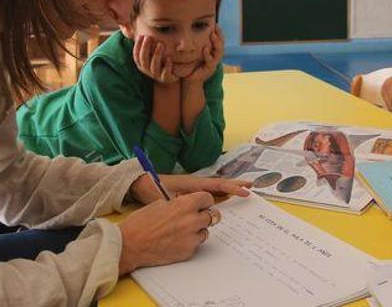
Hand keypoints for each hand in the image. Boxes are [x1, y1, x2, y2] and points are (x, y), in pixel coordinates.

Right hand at [118, 192, 217, 273]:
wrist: (130, 245)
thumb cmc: (140, 223)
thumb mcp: (160, 204)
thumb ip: (178, 203)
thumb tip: (187, 204)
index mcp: (185, 205)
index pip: (208, 198)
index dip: (204, 201)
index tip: (201, 203)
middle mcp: (192, 221)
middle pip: (212, 215)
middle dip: (204, 215)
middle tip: (195, 217)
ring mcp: (191, 238)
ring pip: (205, 231)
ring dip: (197, 230)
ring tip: (182, 231)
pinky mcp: (188, 252)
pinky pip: (196, 245)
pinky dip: (189, 242)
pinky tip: (176, 241)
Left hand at [129, 173, 251, 204]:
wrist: (140, 183)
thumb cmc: (152, 189)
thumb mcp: (168, 198)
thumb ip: (183, 203)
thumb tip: (199, 209)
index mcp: (193, 183)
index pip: (216, 185)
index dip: (231, 188)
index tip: (244, 191)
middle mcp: (195, 183)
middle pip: (219, 184)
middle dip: (236, 185)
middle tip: (252, 187)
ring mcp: (193, 187)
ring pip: (215, 187)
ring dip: (229, 188)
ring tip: (244, 190)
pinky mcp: (189, 191)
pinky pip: (208, 191)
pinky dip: (219, 192)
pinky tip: (224, 197)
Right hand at [133, 35, 177, 83]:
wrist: (171, 75)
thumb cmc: (160, 61)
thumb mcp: (152, 53)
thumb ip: (146, 45)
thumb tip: (136, 31)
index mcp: (142, 64)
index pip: (136, 55)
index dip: (137, 46)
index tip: (141, 35)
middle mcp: (147, 70)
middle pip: (144, 59)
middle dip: (146, 48)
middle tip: (149, 37)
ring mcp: (156, 75)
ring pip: (154, 66)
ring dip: (157, 54)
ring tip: (161, 44)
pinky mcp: (165, 78)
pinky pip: (165, 73)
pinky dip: (167, 66)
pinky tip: (169, 58)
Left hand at [184, 26, 223, 83]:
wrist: (189, 80)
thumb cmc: (191, 65)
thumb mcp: (194, 53)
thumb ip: (195, 44)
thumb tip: (191, 30)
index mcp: (213, 53)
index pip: (219, 42)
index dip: (219, 33)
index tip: (216, 24)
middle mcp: (215, 58)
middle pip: (221, 46)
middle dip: (220, 36)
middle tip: (215, 28)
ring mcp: (213, 64)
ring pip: (219, 53)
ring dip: (216, 43)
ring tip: (212, 35)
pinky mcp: (209, 70)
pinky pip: (210, 62)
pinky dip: (208, 55)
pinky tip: (205, 49)